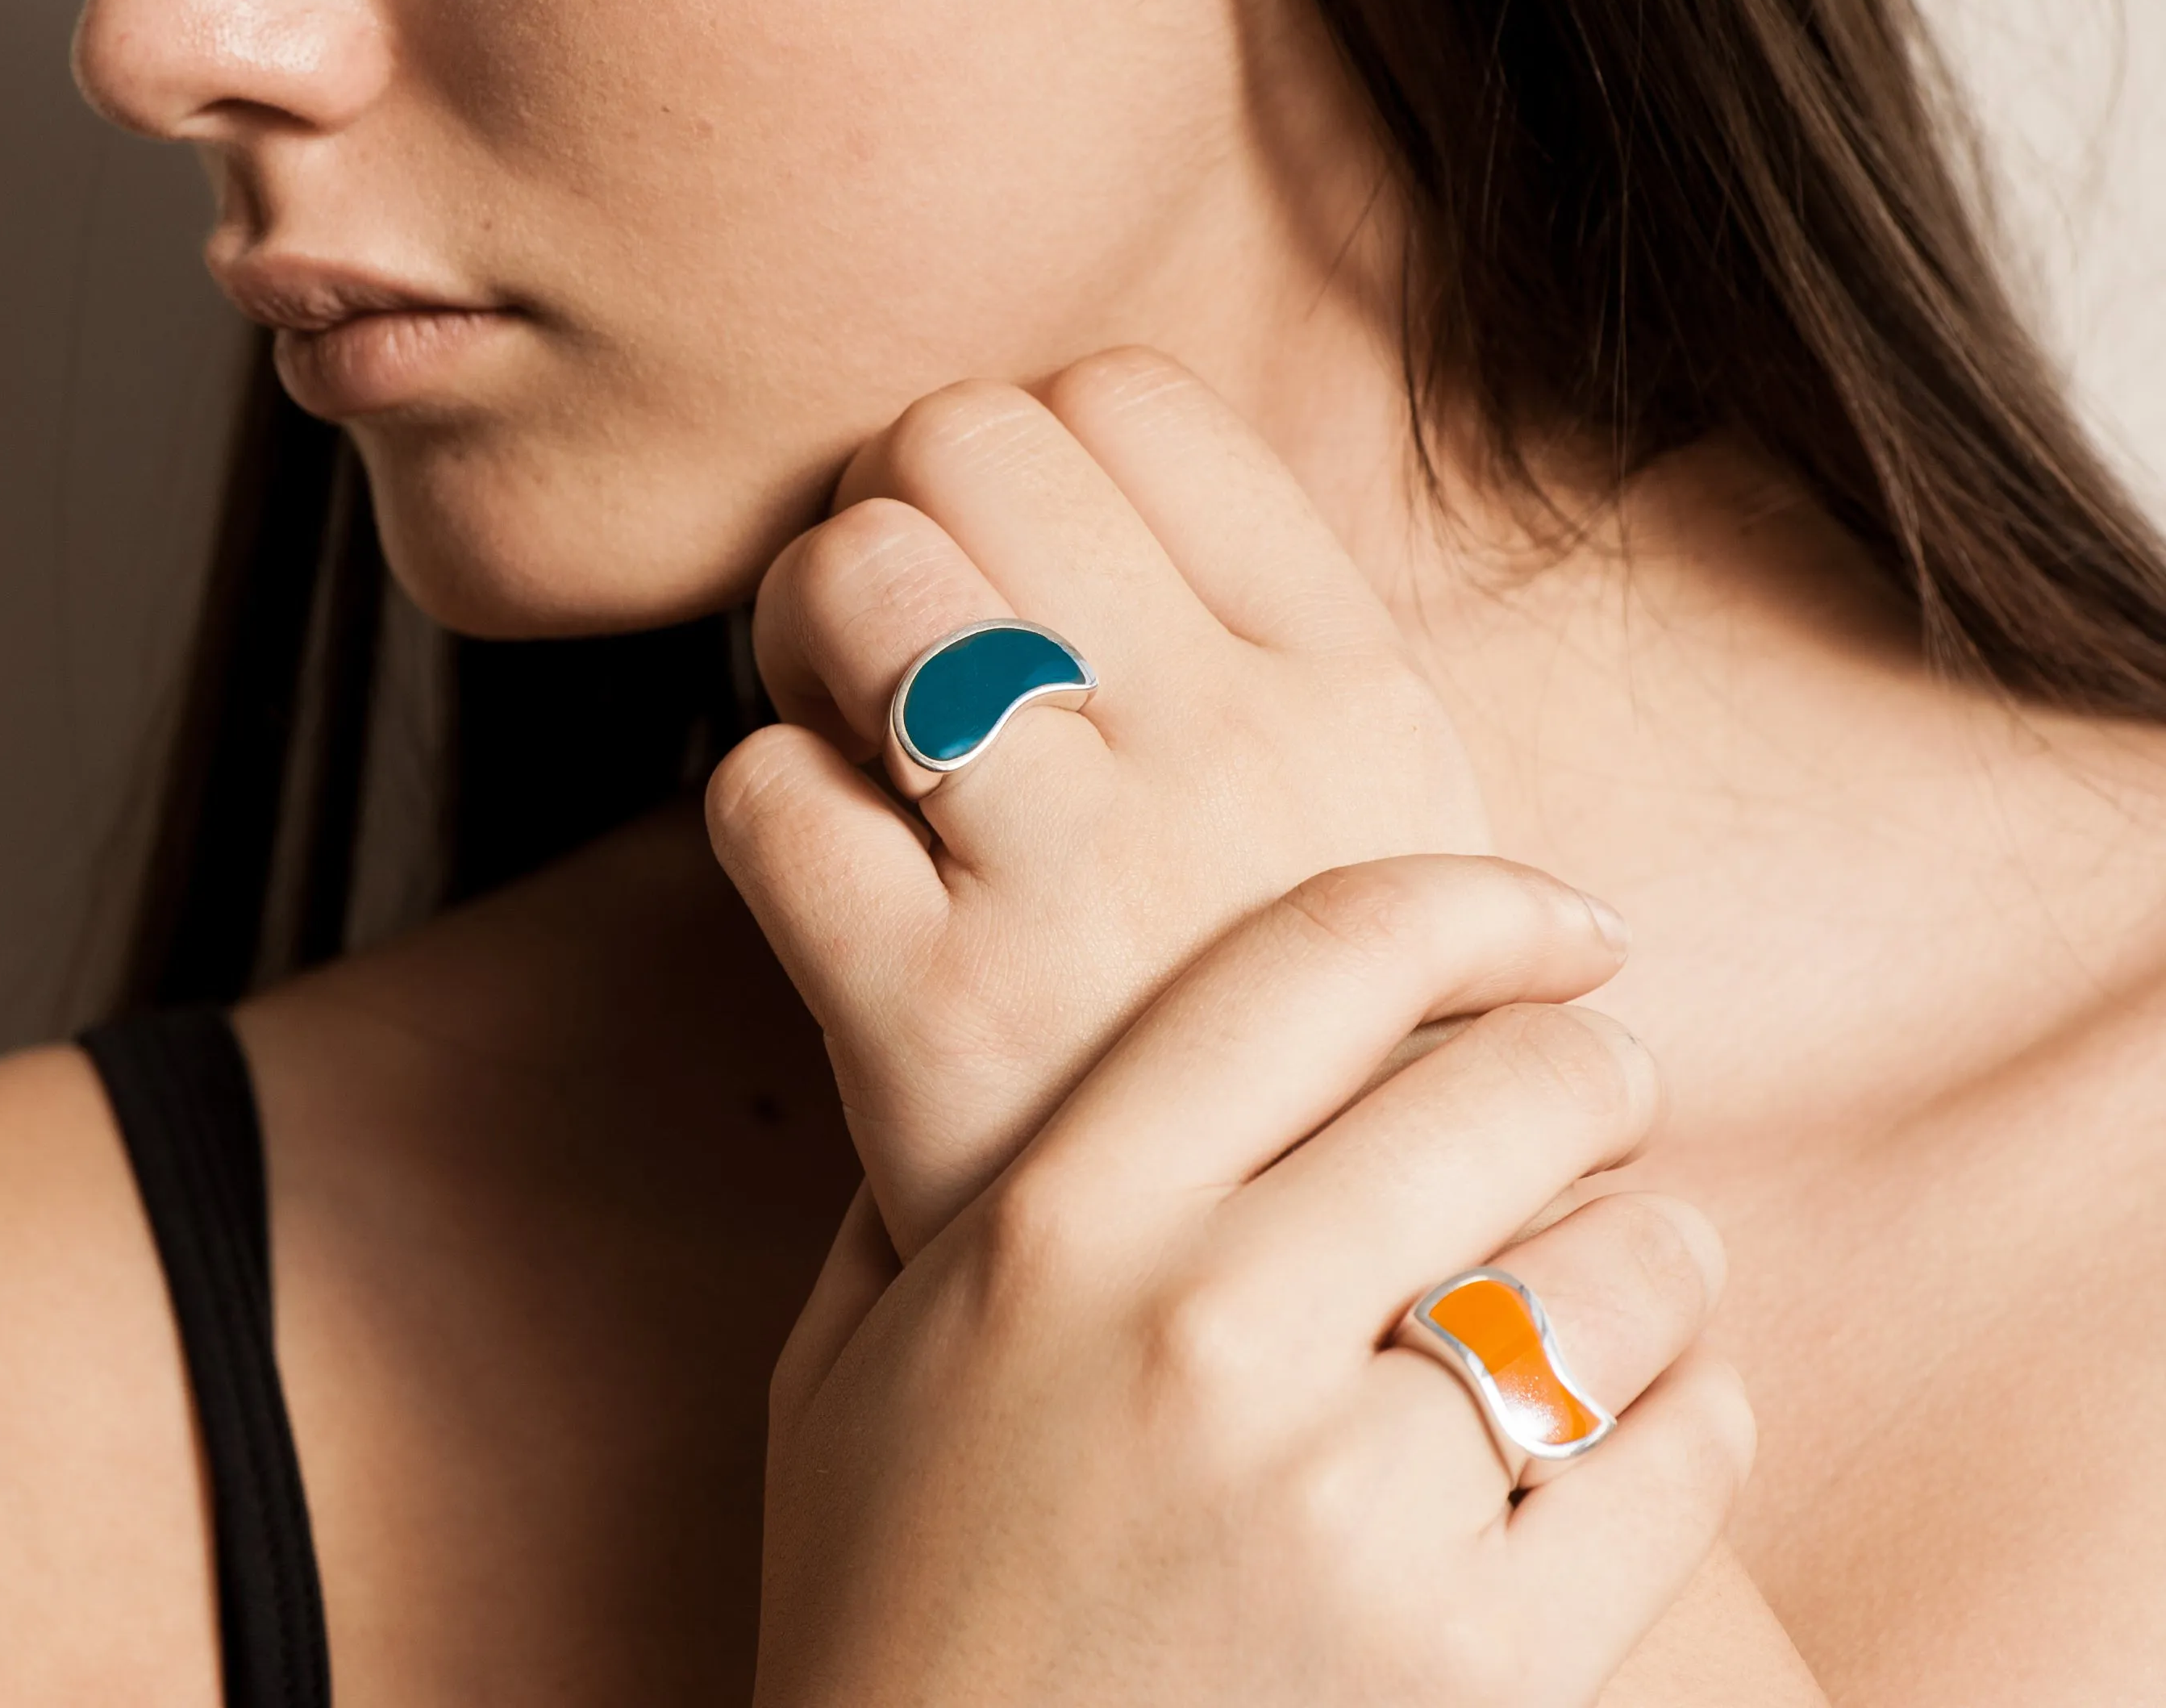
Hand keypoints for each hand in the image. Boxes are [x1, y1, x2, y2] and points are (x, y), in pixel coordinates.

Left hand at [708, 353, 1790, 1704]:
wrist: (1319, 1360)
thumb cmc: (1301, 1062)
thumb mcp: (1372, 837)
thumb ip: (1245, 647)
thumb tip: (1066, 448)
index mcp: (1350, 690)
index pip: (1118, 393)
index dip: (1016, 448)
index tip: (1011, 569)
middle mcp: (1231, 755)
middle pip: (959, 437)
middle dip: (891, 513)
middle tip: (904, 647)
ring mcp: (1081, 880)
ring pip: (856, 575)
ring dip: (809, 636)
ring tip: (860, 742)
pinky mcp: (930, 1012)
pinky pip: (758, 788)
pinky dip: (760, 819)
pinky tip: (830, 890)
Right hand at [745, 855, 1752, 1707]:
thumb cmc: (889, 1621)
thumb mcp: (841, 1376)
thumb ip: (923, 1197)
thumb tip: (989, 1060)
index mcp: (1053, 1227)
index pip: (1318, 960)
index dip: (1476, 901)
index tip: (1554, 925)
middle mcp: (1205, 1331)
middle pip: (1509, 1086)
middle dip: (1594, 1068)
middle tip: (1606, 1089)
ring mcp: (1350, 1500)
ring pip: (1626, 1267)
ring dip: (1654, 1249)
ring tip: (1628, 1270)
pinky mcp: (1480, 1660)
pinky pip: (1679, 1451)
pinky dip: (1693, 1409)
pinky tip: (1641, 1413)